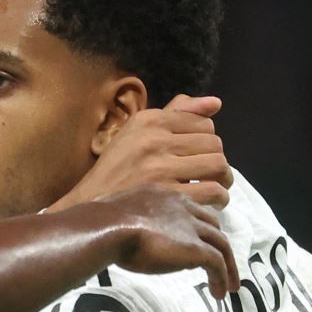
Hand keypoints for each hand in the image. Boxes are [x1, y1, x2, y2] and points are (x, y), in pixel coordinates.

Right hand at [54, 96, 232, 210]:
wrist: (89, 208)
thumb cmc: (113, 172)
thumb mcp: (136, 134)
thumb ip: (175, 115)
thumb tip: (216, 103)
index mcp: (147, 121)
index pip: (203, 123)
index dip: (205, 142)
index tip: (195, 157)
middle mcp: (154, 140)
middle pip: (214, 143)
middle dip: (216, 161)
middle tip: (207, 175)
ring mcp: (159, 168)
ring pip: (217, 165)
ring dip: (222, 180)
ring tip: (214, 188)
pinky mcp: (166, 195)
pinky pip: (211, 190)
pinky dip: (218, 198)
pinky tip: (211, 203)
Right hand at [102, 185, 239, 296]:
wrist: (107, 228)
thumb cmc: (98, 223)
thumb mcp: (111, 214)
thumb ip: (119, 220)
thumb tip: (107, 231)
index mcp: (162, 196)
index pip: (188, 209)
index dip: (195, 226)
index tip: (193, 242)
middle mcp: (182, 208)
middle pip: (211, 225)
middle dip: (217, 243)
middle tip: (218, 263)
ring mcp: (191, 228)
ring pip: (221, 245)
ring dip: (228, 266)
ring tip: (227, 286)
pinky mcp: (195, 249)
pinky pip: (217, 264)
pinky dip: (222, 278)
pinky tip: (218, 293)